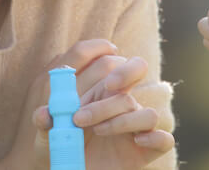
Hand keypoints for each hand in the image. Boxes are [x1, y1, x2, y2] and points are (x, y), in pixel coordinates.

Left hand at [31, 39, 173, 168]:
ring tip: (97, 130)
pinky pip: (164, 140)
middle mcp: (122, 104)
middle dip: (125, 74)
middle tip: (108, 87)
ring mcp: (136, 127)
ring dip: (122, 119)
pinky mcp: (146, 151)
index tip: (98, 69)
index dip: (110, 58)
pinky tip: (137, 142)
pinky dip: (155, 139)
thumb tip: (43, 114)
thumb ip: (45, 124)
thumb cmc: (59, 150)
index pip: (112, 60)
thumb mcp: (46, 137)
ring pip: (146, 112)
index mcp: (101, 91)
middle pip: (137, 71)